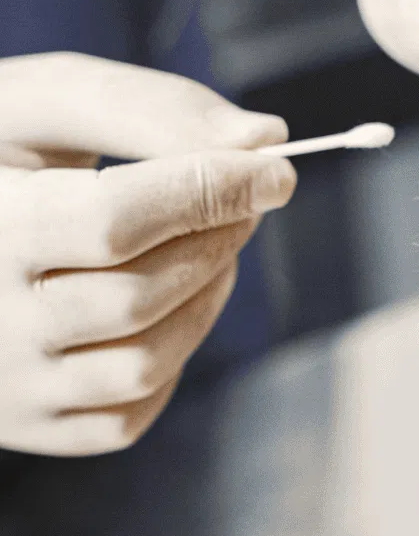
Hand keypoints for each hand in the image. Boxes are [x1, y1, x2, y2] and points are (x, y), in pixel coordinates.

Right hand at [0, 53, 295, 455]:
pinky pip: (129, 415)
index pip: (111, 222)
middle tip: (246, 199)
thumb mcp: (40, 109)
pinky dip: (170, 358)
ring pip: (144, 364)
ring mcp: (7, 387)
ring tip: (209, 245)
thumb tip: (263, 139)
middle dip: (214, 240)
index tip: (275, 169)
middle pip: (138, 296)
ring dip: (204, 299)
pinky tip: (165, 303)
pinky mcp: (32, 427)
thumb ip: (143, 110)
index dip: (207, 192)